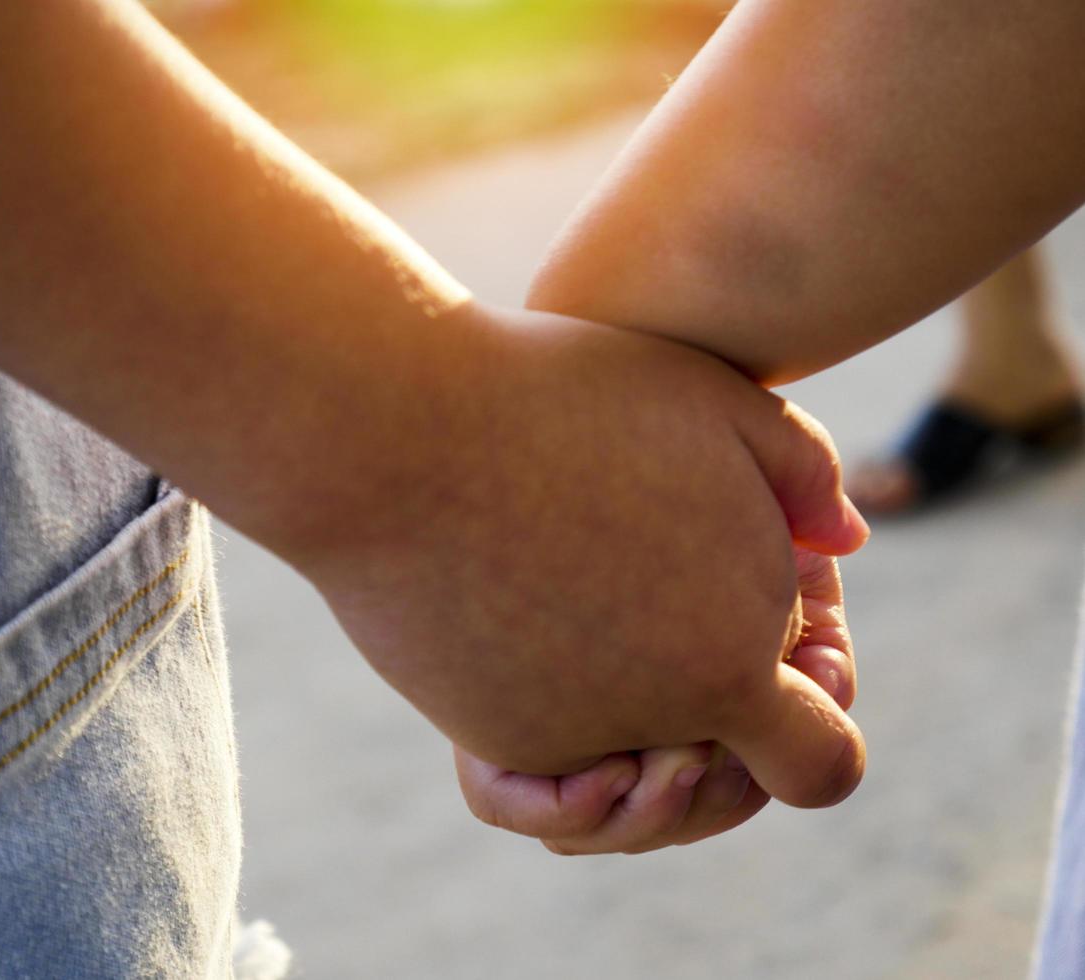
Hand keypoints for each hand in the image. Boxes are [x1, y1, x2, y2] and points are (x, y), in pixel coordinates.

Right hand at [293, 302, 867, 808]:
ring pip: (632, 790)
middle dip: (735, 729)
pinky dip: (573, 740)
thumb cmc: (558, 397)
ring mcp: (557, 741)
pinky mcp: (481, 731)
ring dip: (651, 740)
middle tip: (698, 621)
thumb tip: (843, 546)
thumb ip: (805, 477)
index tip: (798, 654)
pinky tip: (571, 664)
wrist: (391, 428)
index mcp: (727, 663)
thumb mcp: (717, 402)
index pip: (822, 766)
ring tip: (632, 632)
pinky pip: (551, 776)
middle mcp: (646, 726)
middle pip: (724, 789)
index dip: (826, 716)